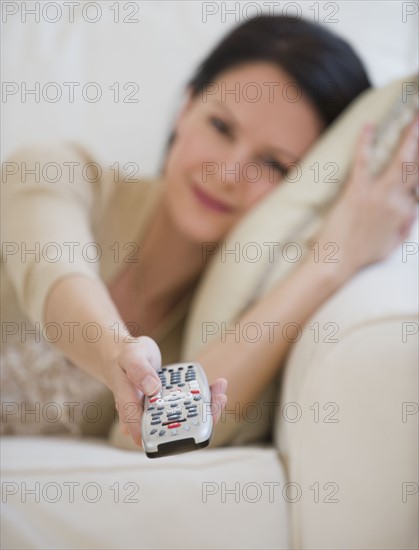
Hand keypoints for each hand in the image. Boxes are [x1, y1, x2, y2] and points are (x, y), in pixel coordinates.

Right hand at [105, 336, 227, 446]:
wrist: (123, 355)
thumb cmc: (124, 357)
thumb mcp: (130, 357)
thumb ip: (139, 371)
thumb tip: (153, 388)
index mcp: (131, 407)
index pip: (146, 430)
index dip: (169, 438)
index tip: (192, 433)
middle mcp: (146, 413)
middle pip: (174, 426)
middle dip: (200, 418)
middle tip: (219, 400)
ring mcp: (159, 409)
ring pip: (186, 417)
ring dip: (207, 407)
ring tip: (221, 390)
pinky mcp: (169, 402)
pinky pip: (188, 403)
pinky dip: (204, 395)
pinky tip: (217, 384)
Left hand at [313, 115, 417, 280]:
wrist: (337, 262)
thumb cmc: (362, 256)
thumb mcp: (391, 244)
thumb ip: (404, 226)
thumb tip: (411, 213)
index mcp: (404, 213)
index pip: (418, 186)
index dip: (418, 174)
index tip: (417, 164)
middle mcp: (396, 201)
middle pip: (417, 167)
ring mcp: (377, 194)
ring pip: (401, 160)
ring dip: (412, 136)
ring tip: (417, 118)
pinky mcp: (357, 191)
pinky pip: (363, 161)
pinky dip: (365, 142)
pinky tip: (368, 126)